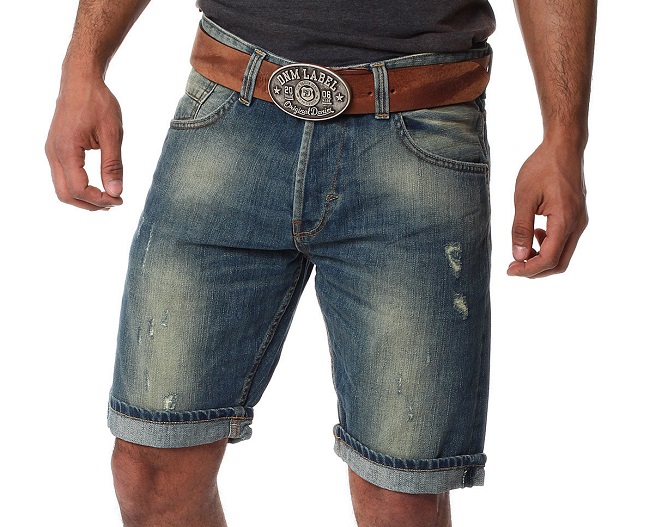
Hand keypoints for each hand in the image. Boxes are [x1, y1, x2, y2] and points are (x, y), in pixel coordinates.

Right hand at [45, 76, 123, 210]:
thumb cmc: (98, 102)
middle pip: (65, 195)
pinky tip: (98, 187)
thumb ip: (113, 165)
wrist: (80, 81)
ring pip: (62, 188)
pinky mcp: (56, 150)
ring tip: (108, 198)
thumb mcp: (112, 134)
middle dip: (90, 205)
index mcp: (66, 149)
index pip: (79, 189)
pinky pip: (63, 177)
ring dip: (84, 198)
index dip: (100, 200)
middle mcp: (54, 153)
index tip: (120, 199)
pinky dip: (79, 188)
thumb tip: (116, 192)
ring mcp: (52, 152)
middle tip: (115, 203)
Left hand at [507, 139, 587, 277]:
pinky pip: (565, 241)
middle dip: (535, 270)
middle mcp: (577, 224)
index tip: (509, 270)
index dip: (528, 269)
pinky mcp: (577, 216)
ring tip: (521, 249)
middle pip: (559, 263)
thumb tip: (518, 255)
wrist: (563, 147)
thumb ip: (521, 228)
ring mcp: (579, 221)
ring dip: (541, 258)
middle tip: (513, 266)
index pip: (548, 259)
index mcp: (565, 221)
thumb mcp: (524, 197)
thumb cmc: (542, 167)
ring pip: (563, 254)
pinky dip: (548, 246)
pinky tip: (534, 234)